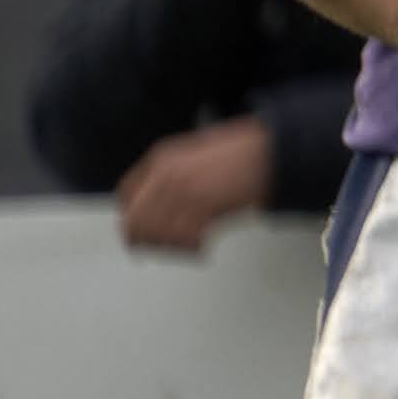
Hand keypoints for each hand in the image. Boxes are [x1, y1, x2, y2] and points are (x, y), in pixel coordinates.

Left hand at [114, 114, 274, 252]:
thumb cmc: (241, 153)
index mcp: (161, 157)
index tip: (137, 235)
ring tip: (190, 247)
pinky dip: (191, 248)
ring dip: (172, 246)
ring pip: (158, 233)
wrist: (272, 149)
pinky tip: (202, 246)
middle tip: (165, 249)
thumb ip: (170, 177)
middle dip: (148, 240)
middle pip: (136, 220)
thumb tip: (154, 211)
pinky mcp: (202, 205)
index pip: (125, 195)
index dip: (130, 218)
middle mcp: (166, 173)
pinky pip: (183, 238)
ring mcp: (183, 189)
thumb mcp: (194, 155)